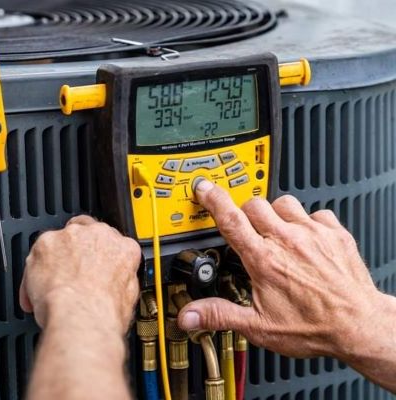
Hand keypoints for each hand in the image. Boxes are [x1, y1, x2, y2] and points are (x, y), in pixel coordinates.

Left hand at [20, 216, 140, 332]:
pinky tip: (41, 286)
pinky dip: (37, 266)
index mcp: (124, 247)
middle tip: (75, 271)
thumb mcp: (130, 294)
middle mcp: (100, 235)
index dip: (102, 254)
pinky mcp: (47, 242)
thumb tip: (115, 280)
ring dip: (60, 255)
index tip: (97, 264)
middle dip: (81, 248)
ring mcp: (73, 236)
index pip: (114, 241)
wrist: (80, 317)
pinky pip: (39, 251)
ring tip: (57, 281)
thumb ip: (122, 275)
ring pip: (63, 239)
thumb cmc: (103, 310)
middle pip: (88, 230)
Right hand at [178, 181, 380, 358]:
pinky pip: (315, 212)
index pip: (230, 220)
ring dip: (275, 214)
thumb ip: (220, 315)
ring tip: (278, 233)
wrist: (360, 326)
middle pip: (254, 205)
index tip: (204, 188)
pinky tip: (307, 238)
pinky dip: (307, 221)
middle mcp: (287, 240)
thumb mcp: (259, 326)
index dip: (213, 200)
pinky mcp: (334, 233)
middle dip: (245, 212)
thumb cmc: (314, 326)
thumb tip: (190, 316)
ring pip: (283, 202)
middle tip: (249, 231)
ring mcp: (312, 233)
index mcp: (264, 260)